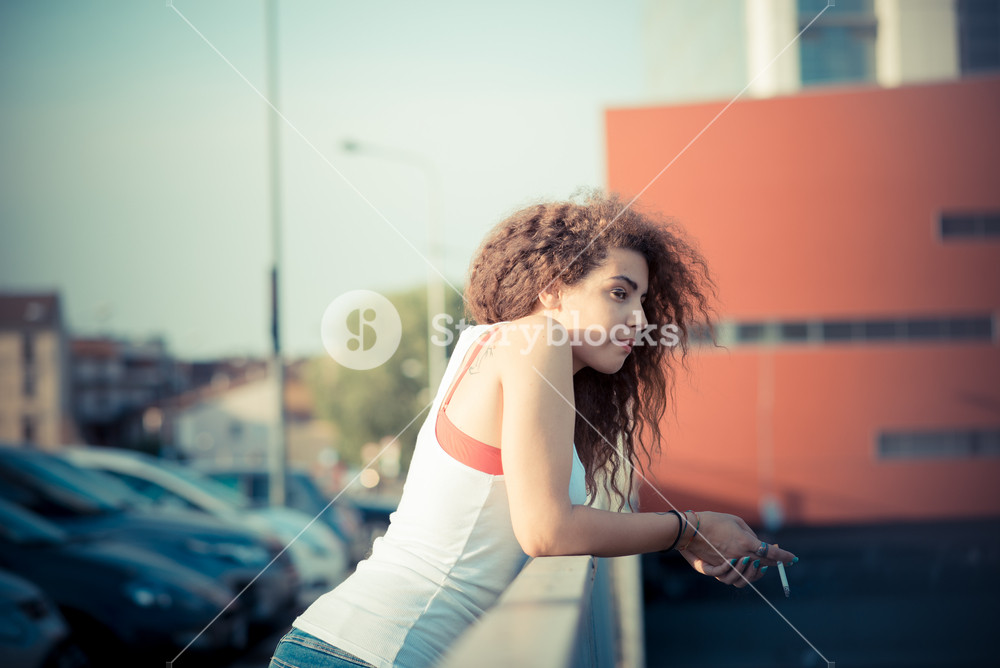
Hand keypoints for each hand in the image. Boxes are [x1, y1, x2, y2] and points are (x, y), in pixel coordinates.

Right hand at [678, 511, 795, 587]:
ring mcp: (728, 565)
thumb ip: (751, 535)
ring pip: (748, 577)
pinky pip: (732, 579)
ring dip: (757, 573)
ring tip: (759, 566)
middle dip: (774, 564)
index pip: (771, 554)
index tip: (793, 559)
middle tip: (778, 561)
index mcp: (745, 542)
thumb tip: (760, 545)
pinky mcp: (717, 570)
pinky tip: (743, 569)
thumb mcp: (736, 522)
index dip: (784, 557)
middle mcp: (739, 556)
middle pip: (762, 565)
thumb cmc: (713, 521)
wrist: (690, 529)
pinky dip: (740, 576)